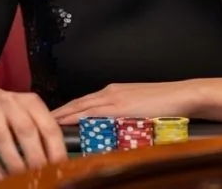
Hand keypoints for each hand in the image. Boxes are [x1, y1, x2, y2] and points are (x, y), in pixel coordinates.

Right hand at [0, 86, 66, 177]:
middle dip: (35, 156)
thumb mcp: (28, 115)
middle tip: (40, 176)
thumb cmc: (11, 114)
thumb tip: (57, 163)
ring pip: (1, 137)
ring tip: (20, 179)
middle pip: (26, 130)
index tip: (59, 168)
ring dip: (13, 161)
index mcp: (32, 102)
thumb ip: (41, 133)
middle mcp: (11, 103)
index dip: (55, 149)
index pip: (48, 126)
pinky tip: (0, 177)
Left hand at [52, 82, 193, 125]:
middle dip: (57, 113)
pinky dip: (78, 119)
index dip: (64, 110)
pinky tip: (69, 125)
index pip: (82, 102)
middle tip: (37, 122)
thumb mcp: (139, 108)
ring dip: (62, 116)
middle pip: (76, 103)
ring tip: (45, 125)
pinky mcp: (122, 106)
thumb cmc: (166, 104)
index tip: (49, 118)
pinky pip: (94, 113)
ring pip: (81, 107)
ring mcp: (115, 98)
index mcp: (113, 92)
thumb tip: (110, 128)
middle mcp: (110, 92)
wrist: (184, 95)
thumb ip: (122, 115)